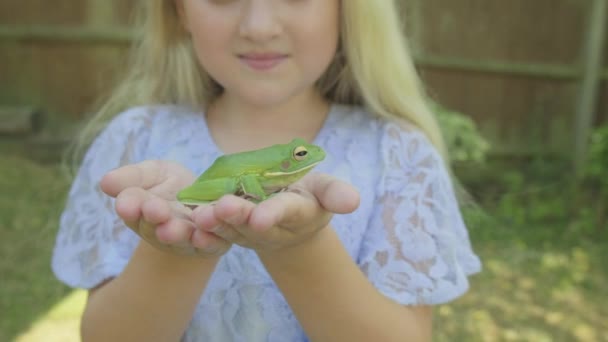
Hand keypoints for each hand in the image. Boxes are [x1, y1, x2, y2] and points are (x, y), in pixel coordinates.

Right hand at [100, 160, 230, 257]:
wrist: (207, 200)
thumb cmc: (172, 186)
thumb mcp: (153, 174)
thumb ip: (132, 178)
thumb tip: (105, 181)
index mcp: (141, 213)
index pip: (132, 208)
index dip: (131, 206)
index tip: (127, 204)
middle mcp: (161, 231)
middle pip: (155, 228)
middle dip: (155, 220)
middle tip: (155, 210)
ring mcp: (186, 241)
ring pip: (181, 239)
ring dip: (178, 234)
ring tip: (175, 227)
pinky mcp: (211, 246)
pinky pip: (210, 246)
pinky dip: (207, 242)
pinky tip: (204, 236)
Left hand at [191, 173, 359, 252]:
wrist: (290, 217)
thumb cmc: (310, 196)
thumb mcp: (325, 190)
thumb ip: (336, 194)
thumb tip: (353, 201)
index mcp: (295, 212)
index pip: (285, 212)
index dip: (273, 214)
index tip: (261, 218)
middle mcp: (270, 226)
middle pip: (252, 221)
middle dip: (237, 216)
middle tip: (222, 208)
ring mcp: (248, 231)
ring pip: (230, 228)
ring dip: (214, 223)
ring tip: (199, 215)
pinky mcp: (230, 229)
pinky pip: (215, 232)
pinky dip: (202, 231)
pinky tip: (186, 225)